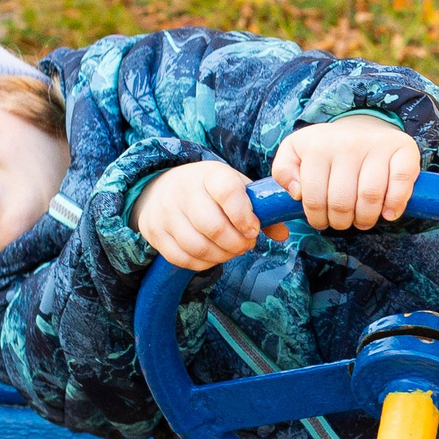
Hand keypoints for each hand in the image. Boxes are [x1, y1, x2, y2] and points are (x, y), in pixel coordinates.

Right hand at [134, 160, 275, 271]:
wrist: (162, 187)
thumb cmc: (208, 190)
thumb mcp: (235, 187)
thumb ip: (260, 209)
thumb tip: (282, 235)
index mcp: (209, 174)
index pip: (228, 192)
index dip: (244, 216)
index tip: (253, 230)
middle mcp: (184, 191)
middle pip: (214, 227)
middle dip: (237, 244)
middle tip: (245, 244)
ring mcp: (166, 213)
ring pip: (199, 247)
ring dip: (222, 256)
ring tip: (231, 250)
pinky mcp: (155, 233)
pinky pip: (183, 258)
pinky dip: (203, 263)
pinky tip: (212, 255)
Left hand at [271, 117, 420, 232]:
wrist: (364, 125)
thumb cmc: (328, 148)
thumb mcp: (296, 151)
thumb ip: (283, 170)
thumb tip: (296, 192)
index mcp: (318, 146)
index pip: (314, 198)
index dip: (317, 218)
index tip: (322, 221)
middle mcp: (348, 143)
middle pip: (342, 202)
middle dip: (341, 222)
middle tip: (343, 222)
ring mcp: (377, 145)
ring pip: (369, 197)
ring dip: (365, 219)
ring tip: (362, 221)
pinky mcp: (403, 149)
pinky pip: (400, 184)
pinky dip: (394, 205)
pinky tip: (388, 214)